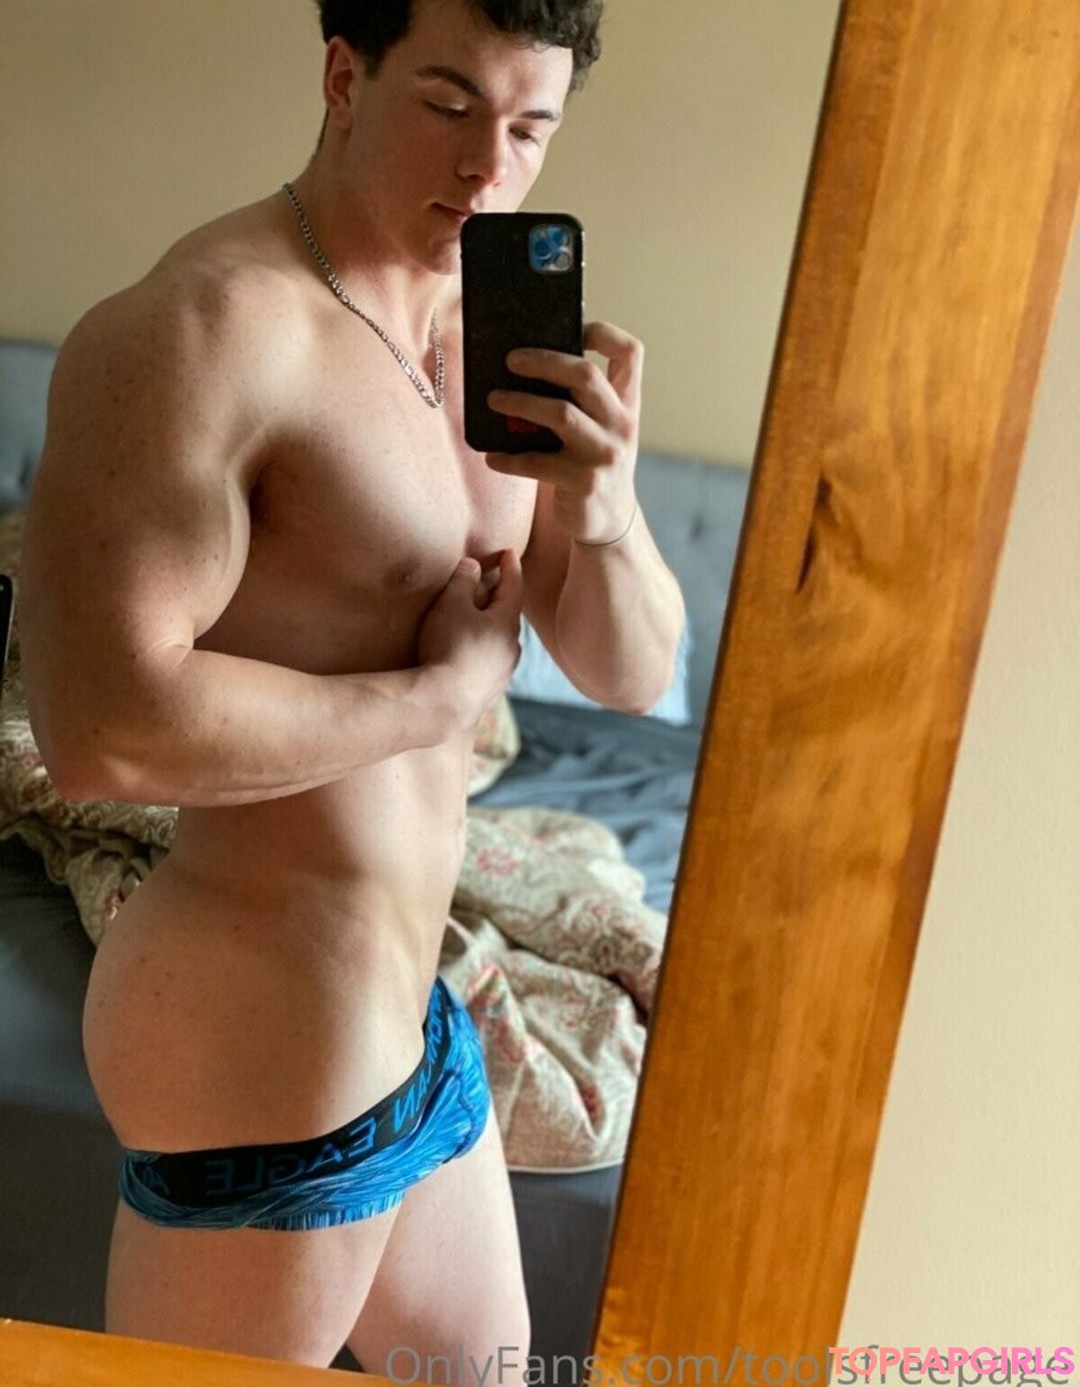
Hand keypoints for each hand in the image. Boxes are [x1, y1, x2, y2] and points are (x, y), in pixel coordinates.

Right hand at [417, 549, 522, 727]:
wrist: (442, 703)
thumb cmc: (448, 647)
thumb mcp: (452, 605)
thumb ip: (463, 581)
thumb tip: (473, 565)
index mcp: (507, 622)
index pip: (514, 586)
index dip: (510, 566)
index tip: (508, 553)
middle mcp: (512, 647)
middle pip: (508, 616)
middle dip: (499, 600)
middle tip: (489, 586)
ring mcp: (504, 672)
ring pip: (500, 643)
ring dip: (490, 630)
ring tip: (475, 624)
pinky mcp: (491, 692)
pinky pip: (490, 665)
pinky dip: (482, 654)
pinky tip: (469, 657)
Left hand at [483, 321, 642, 543]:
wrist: (608, 522)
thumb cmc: (592, 464)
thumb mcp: (600, 429)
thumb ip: (580, 400)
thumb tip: (524, 366)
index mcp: (626, 404)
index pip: (630, 353)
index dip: (603, 332)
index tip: (574, 327)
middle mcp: (621, 425)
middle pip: (585, 376)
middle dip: (543, 361)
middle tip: (510, 359)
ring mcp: (604, 455)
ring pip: (561, 414)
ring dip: (520, 403)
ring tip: (492, 400)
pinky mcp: (582, 483)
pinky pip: (537, 462)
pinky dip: (509, 458)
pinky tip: (492, 456)